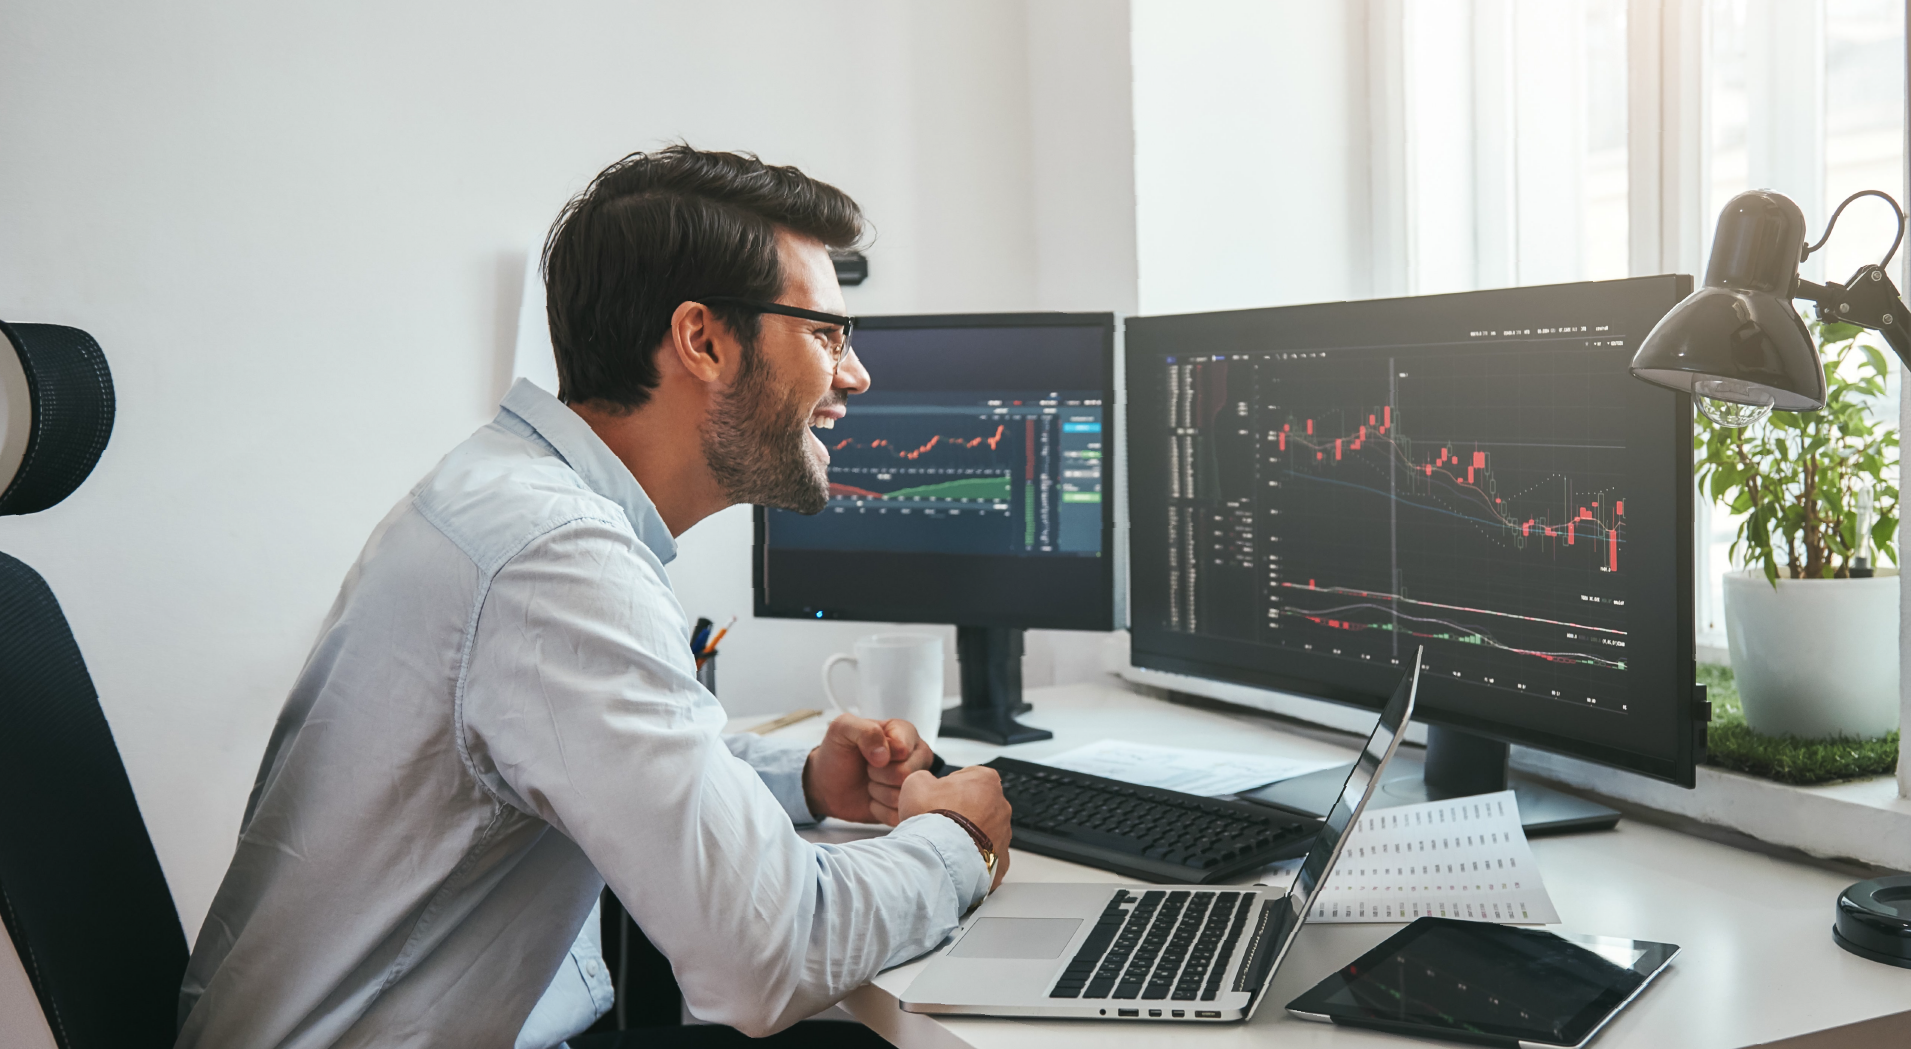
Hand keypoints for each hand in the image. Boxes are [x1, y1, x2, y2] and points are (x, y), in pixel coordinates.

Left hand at [803, 714, 933, 823]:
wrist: (828, 784)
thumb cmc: (838, 753)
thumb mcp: (842, 729)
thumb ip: (866, 730)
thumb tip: (884, 755)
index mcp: (905, 732)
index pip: (903, 748)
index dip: (881, 756)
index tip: (868, 755)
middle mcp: (917, 756)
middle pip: (908, 773)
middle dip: (879, 775)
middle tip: (868, 770)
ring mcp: (916, 782)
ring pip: (905, 796)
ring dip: (879, 793)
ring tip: (871, 783)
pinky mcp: (909, 805)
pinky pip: (901, 814)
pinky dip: (881, 810)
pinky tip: (874, 800)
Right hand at [899, 765, 1012, 890]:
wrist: (940, 858)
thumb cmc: (932, 819)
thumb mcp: (916, 784)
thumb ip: (924, 778)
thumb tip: (926, 783)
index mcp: (986, 781)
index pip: (967, 777)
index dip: (948, 788)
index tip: (936, 799)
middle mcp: (1001, 806)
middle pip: (978, 805)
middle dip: (961, 812)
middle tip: (938, 822)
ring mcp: (1004, 834)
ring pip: (984, 831)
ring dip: (968, 835)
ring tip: (946, 843)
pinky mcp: (1001, 860)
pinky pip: (988, 855)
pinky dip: (974, 857)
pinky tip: (957, 859)